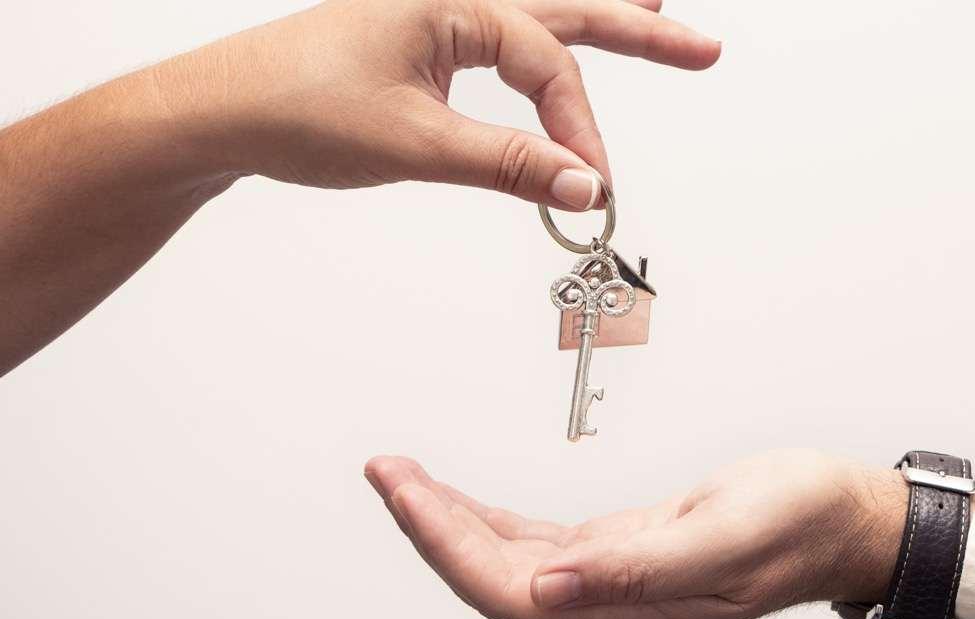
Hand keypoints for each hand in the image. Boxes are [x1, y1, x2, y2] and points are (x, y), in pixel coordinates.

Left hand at [162, 0, 720, 207]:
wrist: (217, 111)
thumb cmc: (292, 105)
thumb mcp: (412, 142)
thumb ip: (506, 164)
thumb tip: (583, 187)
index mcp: (449, 1)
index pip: (548, 64)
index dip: (579, 130)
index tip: (593, 188)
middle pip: (566, 10)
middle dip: (639, 30)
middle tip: (703, 49)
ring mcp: (437, 17)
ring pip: (539, 16)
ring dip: (598, 19)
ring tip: (657, 11)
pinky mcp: (423, 43)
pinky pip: (504, 39)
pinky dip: (545, 45)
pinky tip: (562, 50)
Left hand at [364, 450, 907, 618]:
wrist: (841, 517)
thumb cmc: (799, 521)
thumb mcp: (728, 533)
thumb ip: (640, 570)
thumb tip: (550, 590)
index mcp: (631, 611)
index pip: (510, 593)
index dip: (449, 547)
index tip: (408, 494)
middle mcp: (610, 605)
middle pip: (493, 579)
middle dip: (431, 527)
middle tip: (386, 472)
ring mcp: (610, 581)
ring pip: (506, 561)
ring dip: (450, 521)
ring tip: (403, 478)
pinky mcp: (618, 552)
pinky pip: (534, 542)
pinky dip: (489, 517)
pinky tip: (461, 499)